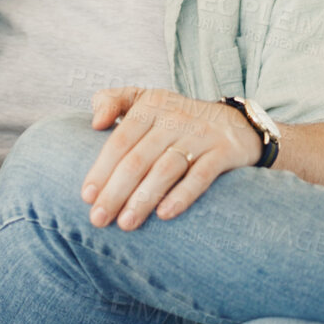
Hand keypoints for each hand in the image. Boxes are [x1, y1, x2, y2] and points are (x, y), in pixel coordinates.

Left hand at [82, 87, 262, 230]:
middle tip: (98, 219)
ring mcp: (200, 135)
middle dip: (115, 191)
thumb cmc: (177, 118)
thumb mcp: (146, 99)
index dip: (102, 169)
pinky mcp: (224, 152)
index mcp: (150, 105)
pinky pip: (201, 175)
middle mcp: (175, 118)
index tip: (86, 197)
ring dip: (143, 198)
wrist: (236, 123)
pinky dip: (182, 195)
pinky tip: (165, 214)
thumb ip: (113, 101)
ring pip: (166, 169)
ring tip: (126, 223)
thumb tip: (95, 123)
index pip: (120, 140)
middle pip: (139, 158)